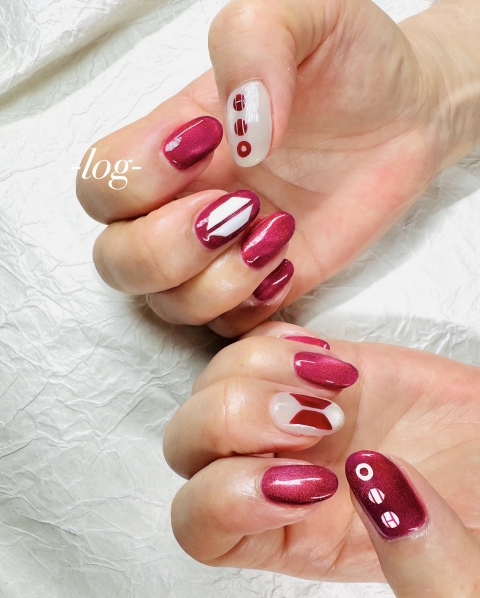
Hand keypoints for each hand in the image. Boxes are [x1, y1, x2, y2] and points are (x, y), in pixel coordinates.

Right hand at [77, 0, 477, 335]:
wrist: (408, 115)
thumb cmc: (349, 61)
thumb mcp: (303, 13)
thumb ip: (252, 41)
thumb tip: (235, 135)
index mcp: (171, 142)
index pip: (100, 184)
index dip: (137, 179)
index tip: (210, 144)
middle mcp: (184, 204)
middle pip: (116, 261)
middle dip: (168, 248)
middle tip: (241, 206)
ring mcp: (223, 253)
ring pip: (166, 306)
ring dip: (215, 283)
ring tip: (277, 232)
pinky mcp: (265, 286)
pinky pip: (228, 329)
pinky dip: (253, 309)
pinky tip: (291, 264)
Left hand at [164, 322, 479, 597]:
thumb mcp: (474, 582)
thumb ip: (430, 569)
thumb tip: (369, 483)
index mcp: (294, 540)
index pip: (200, 527)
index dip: (232, 500)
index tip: (314, 484)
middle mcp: (277, 474)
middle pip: (185, 445)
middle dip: (236, 421)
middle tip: (320, 421)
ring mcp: (291, 414)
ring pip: (209, 384)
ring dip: (259, 374)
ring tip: (335, 387)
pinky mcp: (316, 367)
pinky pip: (255, 340)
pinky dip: (279, 342)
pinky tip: (334, 362)